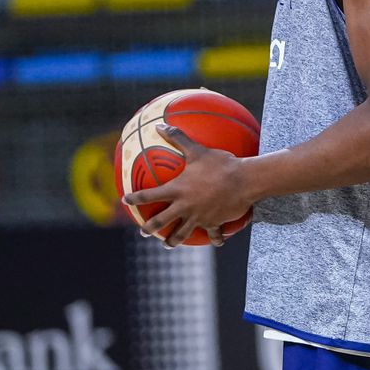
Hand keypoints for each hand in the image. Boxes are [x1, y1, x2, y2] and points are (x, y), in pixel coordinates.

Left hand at [122, 125, 251, 247]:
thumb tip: (160, 125)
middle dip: (149, 227)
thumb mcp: (198, 150)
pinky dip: (214, 239)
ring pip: (182, 233)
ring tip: (168, 244)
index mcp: (177, 190)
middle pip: (161, 221)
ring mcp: (199, 217)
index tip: (125, 201)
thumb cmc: (220, 165)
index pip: (149, 195)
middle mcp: (185, 206)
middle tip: (142, 232)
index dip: (135, 198)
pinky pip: (213, 234)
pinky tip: (216, 242)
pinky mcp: (214, 223)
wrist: (244, 181)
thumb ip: (178, 138)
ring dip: (173, 240)